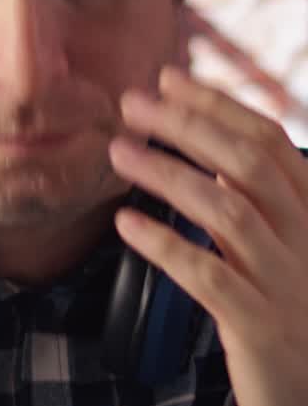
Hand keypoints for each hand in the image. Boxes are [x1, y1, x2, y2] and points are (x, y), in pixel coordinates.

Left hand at [109, 65, 307, 405]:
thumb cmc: (288, 316)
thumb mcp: (278, 249)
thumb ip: (250, 202)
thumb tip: (207, 145)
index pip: (268, 140)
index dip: (218, 105)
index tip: (168, 78)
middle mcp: (305, 239)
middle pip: (248, 163)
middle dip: (187, 124)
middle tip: (130, 103)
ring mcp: (285, 282)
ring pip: (228, 211)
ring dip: (167, 174)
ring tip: (117, 153)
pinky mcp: (260, 326)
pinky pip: (208, 276)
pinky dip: (164, 245)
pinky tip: (125, 224)